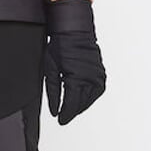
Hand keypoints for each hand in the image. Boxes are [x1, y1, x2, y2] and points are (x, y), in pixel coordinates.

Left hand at [43, 0, 105, 125]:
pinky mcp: (101, 73)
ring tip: (71, 108)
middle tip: (63, 116)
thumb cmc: (61, 45)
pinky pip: (97, 91)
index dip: (65, 115)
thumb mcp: (50, 70)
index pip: (71, 105)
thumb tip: (55, 110)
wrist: (74, 30)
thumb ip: (53, 92)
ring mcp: (98, 76)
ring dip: (81, 105)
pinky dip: (89, 96)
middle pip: (81, 104)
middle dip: (72, 111)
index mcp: (76, 79)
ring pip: (90, 99)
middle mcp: (90, 79)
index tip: (60, 120)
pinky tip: (81, 97)